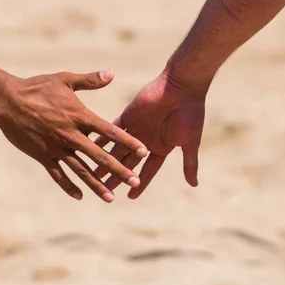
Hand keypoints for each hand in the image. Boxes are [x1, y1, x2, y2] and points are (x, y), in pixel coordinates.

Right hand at [0, 69, 147, 202]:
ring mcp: (56, 147)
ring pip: (81, 170)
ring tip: (111, 197)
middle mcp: (70, 135)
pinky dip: (69, 186)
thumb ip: (90, 80)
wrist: (8, 101)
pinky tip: (80, 196)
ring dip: (97, 184)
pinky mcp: (43, 156)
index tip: (144, 150)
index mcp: (79, 116)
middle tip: (135, 181)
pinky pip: (58, 174)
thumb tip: (112, 73)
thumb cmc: (37, 87)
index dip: (127, 140)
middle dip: (118, 169)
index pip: (109, 130)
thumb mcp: (64, 80)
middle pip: (99, 155)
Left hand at [94, 72, 205, 198]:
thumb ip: (189, 163)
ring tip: (91, 173)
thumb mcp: (190, 142)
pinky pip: (110, 130)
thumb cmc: (190, 114)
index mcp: (160, 147)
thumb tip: (194, 185)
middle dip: (115, 176)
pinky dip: (101, 139)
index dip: (139, 183)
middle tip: (101, 190)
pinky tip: (90, 148)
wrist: (182, 87)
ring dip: (104, 160)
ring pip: (116, 149)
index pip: (147, 170)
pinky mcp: (126, 116)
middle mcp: (145, 139)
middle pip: (127, 162)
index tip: (129, 196)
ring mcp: (135, 128)